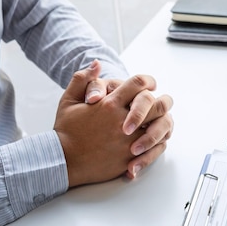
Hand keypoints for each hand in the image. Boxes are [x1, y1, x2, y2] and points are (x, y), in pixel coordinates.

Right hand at [54, 64, 169, 186]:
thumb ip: (83, 79)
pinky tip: (157, 139)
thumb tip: (97, 63)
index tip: (151, 85)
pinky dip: (159, 141)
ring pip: (159, 126)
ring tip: (162, 120)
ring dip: (163, 122)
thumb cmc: (65, 131)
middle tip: (163, 102)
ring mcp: (129, 140)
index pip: (138, 83)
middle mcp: (122, 121)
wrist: (63, 162)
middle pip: (156, 105)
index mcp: (109, 104)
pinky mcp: (131, 157)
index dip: (148, 81)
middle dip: (163, 102)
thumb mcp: (68, 101)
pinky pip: (155, 148)